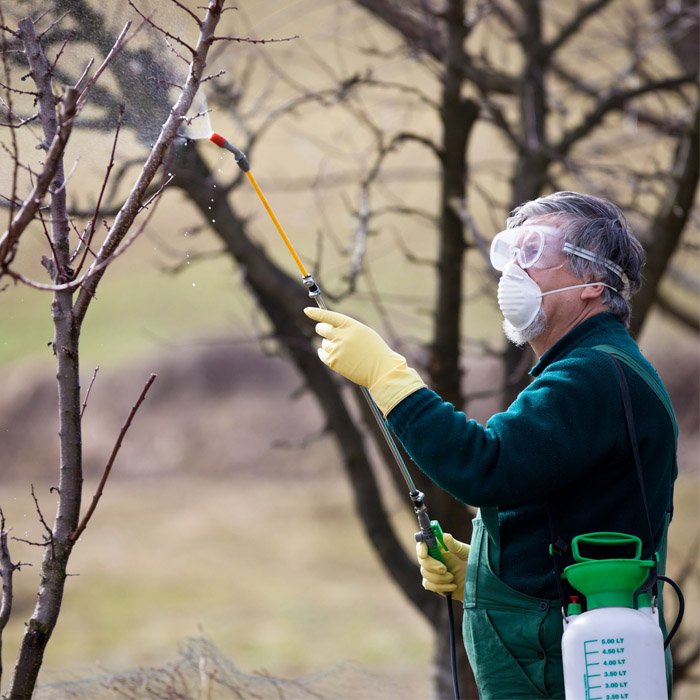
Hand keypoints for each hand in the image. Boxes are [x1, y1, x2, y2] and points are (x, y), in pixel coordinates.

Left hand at [304, 307, 424, 414]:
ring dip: (329, 344)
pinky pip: (322, 354)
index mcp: (351, 325)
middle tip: (326, 331)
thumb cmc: (375, 350)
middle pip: (322, 329)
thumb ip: (347, 329)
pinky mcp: (334, 362)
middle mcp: (342, 336)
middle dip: (322, 329)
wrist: (382, 370)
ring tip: (344, 350)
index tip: (307, 311)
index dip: (316, 313)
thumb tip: (328, 329)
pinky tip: (332, 354)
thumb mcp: (364, 333)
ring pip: (323, 343)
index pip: (328, 316)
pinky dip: (324, 353)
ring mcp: (337, 349)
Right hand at [416, 533, 469, 601]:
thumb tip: (444, 536)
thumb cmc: (475, 563)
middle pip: (422, 560)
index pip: (424, 543)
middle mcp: (435, 557)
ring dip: (439, 578)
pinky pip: (429, 585)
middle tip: (444, 569)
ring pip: (425, 573)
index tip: (424, 554)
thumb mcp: (467, 553)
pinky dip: (441, 587)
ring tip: (453, 578)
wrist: (480, 584)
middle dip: (431, 565)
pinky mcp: (435, 584)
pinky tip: (452, 586)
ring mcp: (433, 571)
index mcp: (440, 547)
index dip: (421, 547)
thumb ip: (455, 546)